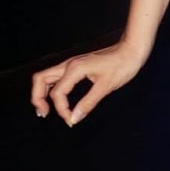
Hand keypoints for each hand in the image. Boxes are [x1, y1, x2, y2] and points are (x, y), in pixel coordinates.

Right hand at [30, 39, 147, 126]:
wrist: (132, 49)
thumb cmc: (123, 66)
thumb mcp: (107, 86)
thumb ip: (88, 103)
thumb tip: (74, 118)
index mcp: (75, 69)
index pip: (58, 93)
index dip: (61, 110)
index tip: (72, 121)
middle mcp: (69, 64)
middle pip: (40, 79)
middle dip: (37, 98)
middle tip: (43, 114)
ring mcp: (72, 64)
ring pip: (46, 76)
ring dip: (41, 92)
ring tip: (45, 109)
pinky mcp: (76, 65)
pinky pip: (56, 76)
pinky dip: (51, 88)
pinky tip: (58, 98)